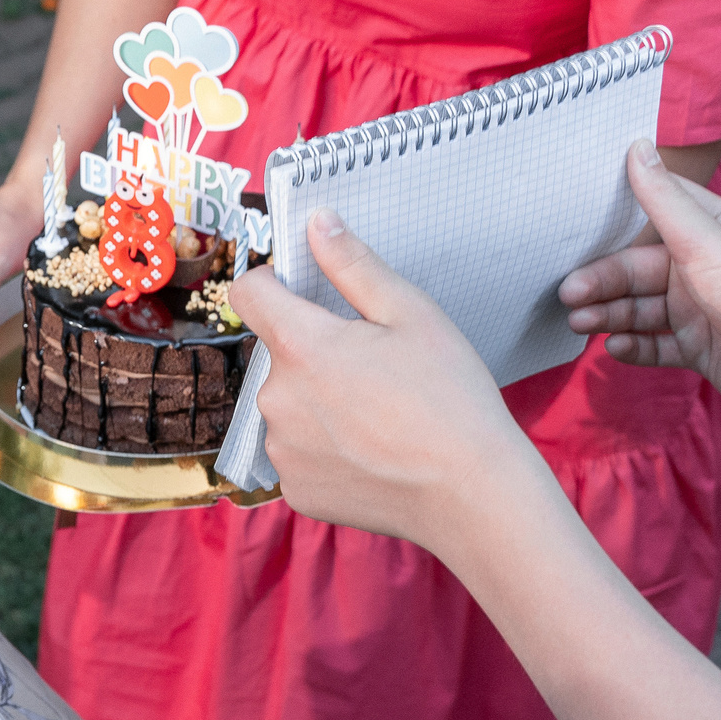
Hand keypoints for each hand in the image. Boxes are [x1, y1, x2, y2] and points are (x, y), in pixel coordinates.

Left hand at [227, 208, 540, 548]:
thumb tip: (315, 223)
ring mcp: (281, 449)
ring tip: (377, 415)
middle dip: (313, 352)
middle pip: (278, 355)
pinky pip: (299, 452)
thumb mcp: (411, 314)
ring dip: (317, 402)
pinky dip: (326, 448)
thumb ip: (353, 265)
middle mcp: (275, 399)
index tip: (301, 290)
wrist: (471, 496)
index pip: (249, 293)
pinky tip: (371, 451)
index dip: (274, 283)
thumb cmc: (451, 399)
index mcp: (300, 347)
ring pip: (288, 406)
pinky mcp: (294, 489)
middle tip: (375, 369)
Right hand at [559, 142, 720, 435]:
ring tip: (578, 324)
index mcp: (713, 231)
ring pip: (640, 308)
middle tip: (567, 295)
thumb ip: (664, 200)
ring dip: (609, 314)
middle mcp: (705, 267)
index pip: (658, 208)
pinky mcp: (699, 348)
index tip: (574, 217)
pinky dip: (633, 346)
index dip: (619, 209)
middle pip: (639, 268)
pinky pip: (654, 344)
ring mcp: (701, 310)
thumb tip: (637, 144)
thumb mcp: (706, 243)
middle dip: (603, 281)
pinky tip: (614, 349)